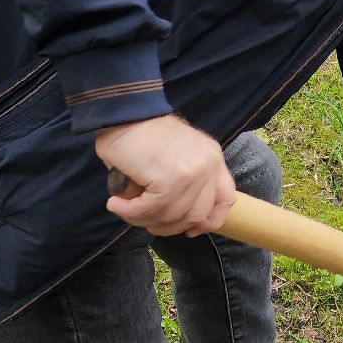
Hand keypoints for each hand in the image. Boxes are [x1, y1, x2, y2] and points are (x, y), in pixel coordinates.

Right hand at [96, 115, 237, 236]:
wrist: (125, 112)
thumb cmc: (143, 133)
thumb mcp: (177, 155)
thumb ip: (186, 181)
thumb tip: (176, 219)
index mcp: (213, 159)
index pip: (226, 199)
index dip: (209, 221)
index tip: (190, 230)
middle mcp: (209, 165)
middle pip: (197, 215)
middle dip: (168, 226)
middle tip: (145, 220)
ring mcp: (192, 172)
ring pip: (172, 217)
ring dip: (143, 219)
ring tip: (124, 208)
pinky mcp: (170, 178)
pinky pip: (150, 210)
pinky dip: (130, 212)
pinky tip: (116, 204)